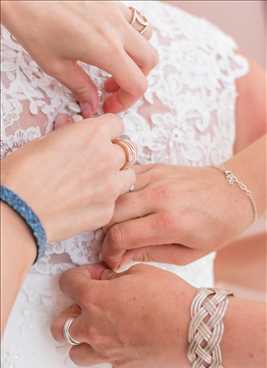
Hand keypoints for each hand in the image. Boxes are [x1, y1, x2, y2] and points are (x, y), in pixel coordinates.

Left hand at [1, 1, 157, 115]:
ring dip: (135, 57)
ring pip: (145, 38)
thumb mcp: (55, 64)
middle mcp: (117, 28)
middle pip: (149, 61)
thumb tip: (91, 105)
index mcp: (106, 49)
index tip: (110, 104)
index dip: (127, 101)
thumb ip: (80, 88)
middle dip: (136, 79)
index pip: (137, 83)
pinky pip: (132, 21)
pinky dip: (127, 37)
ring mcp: (115, 11)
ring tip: (113, 64)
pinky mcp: (109, 1)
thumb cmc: (33, 21)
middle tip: (112, 87)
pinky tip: (106, 42)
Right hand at [1, 114, 134, 242]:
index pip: (117, 125)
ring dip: (117, 177)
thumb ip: (69, 134)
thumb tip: (70, 127)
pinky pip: (115, 201)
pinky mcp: (107, 211)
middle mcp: (108, 158)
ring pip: (129, 176)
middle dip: (113, 155)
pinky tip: (85, 204)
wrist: (18, 211)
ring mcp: (111, 187)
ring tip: (96, 184)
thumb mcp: (45, 142)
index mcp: (93, 134)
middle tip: (96, 163)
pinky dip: (105, 200)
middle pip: (126, 151)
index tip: (101, 138)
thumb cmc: (22, 174)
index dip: (107, 131)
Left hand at [51, 263, 194, 367]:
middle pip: (61, 324)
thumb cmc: (171, 300)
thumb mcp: (140, 272)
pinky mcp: (124, 366)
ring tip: (96, 326)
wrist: (194, 328)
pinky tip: (120, 340)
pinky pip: (105, 361)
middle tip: (84, 303)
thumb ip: (115, 275)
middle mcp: (95, 328)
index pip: (68, 284)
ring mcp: (108, 351)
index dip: (77, 276)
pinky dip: (107, 352)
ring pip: (76, 351)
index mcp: (95, 300)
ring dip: (82, 337)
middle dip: (70, 310)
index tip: (88, 276)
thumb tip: (106, 277)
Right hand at [102, 164, 253, 268]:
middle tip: (112, 245)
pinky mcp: (155, 167)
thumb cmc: (215, 227)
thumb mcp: (188, 254)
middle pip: (111, 214)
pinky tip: (125, 207)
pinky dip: (118, 195)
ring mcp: (156, 177)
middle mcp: (160, 196)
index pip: (121, 236)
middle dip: (104, 234)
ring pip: (114, 195)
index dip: (109, 251)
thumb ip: (151, 254)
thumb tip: (120, 257)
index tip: (112, 259)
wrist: (234, 193)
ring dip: (109, 214)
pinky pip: (124, 180)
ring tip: (116, 227)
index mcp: (170, 222)